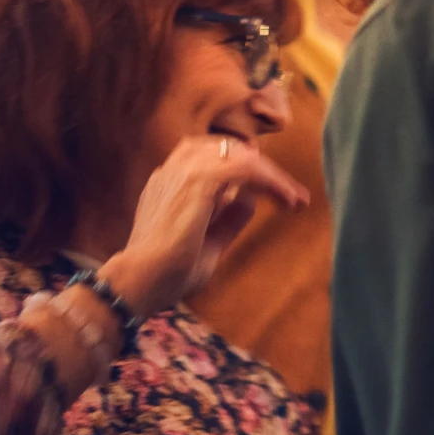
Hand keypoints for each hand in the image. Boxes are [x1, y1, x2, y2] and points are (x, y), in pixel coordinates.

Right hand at [99, 135, 309, 316]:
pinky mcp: (196, 181)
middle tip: (294, 197)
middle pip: (231, 151)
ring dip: (272, 175)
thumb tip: (250, 200)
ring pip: (240, 155)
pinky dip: (269, 180)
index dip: (251, 172)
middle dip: (267, 171)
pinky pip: (244, 166)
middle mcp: (174, 171)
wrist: (139, 283)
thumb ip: (227, 220)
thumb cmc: (167, 273)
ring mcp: (182, 172)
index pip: (216, 159)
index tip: (281, 196)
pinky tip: (285, 199)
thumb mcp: (208, 244)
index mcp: (172, 183)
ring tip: (295, 199)